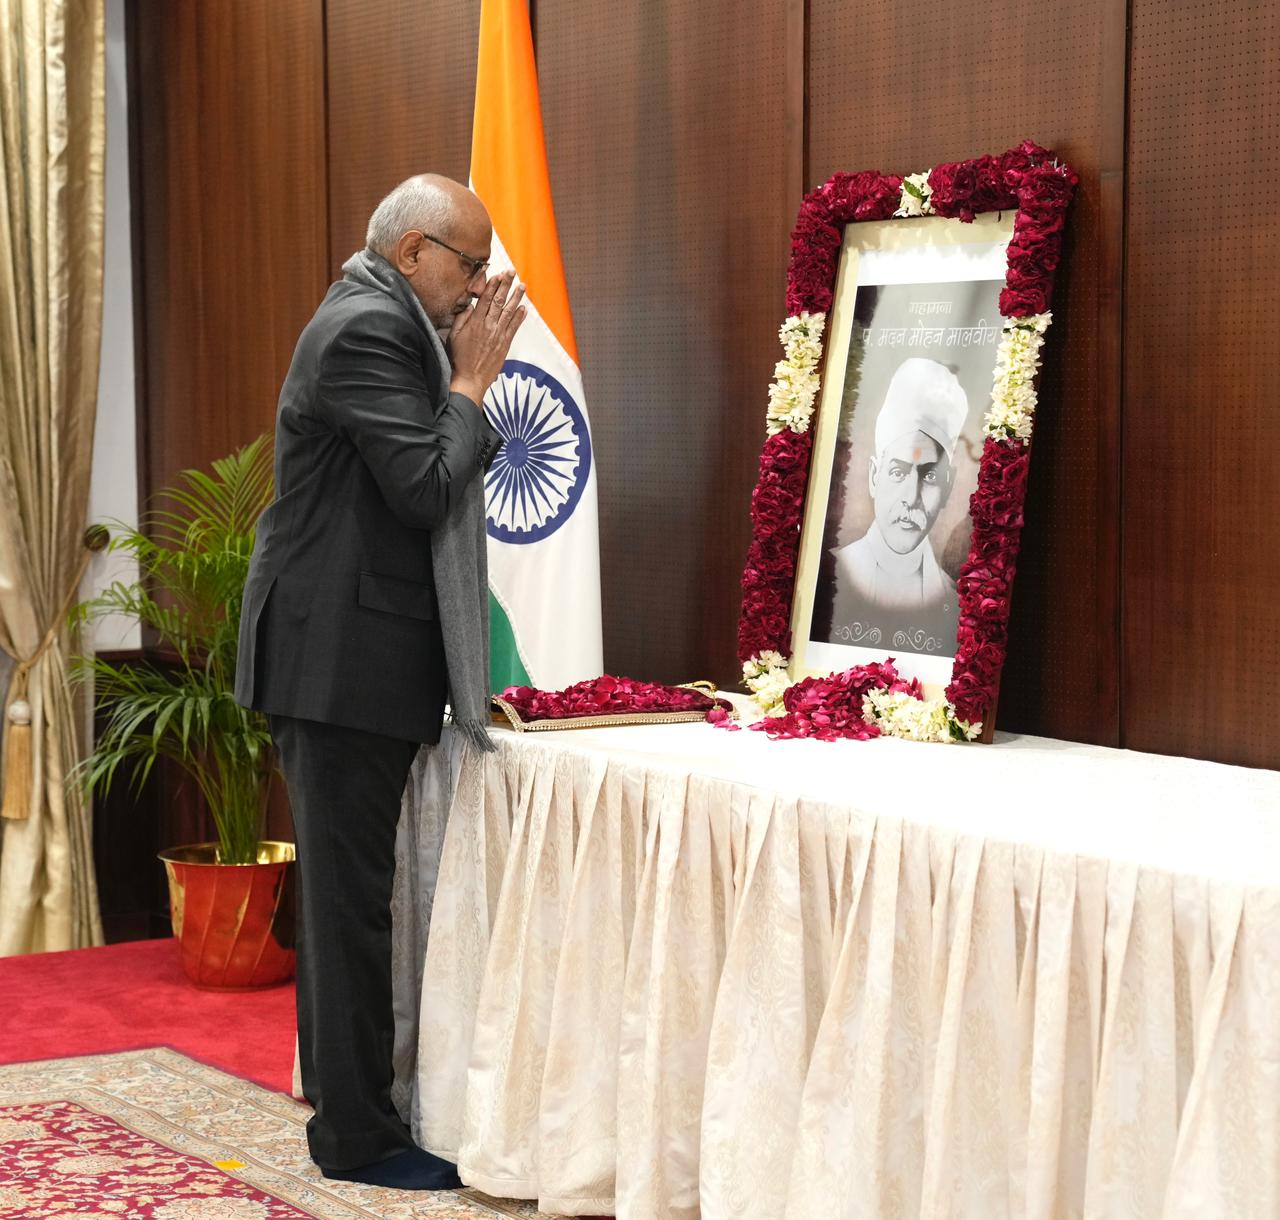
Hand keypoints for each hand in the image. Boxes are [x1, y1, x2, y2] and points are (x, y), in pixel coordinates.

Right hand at [447, 271, 526, 405]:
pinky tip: (524, 308)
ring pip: (508, 312)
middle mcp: (488, 326)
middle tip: (512, 272)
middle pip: (498, 301)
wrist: (470, 379)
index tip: (497, 274)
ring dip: (516, 297)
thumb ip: (461, 319)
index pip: (485, 299)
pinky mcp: (504, 344)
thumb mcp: (453, 336)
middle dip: (506, 285)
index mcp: (474, 323)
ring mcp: (498, 335)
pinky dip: (519, 317)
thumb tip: (469, 306)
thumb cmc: (459, 359)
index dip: (492, 285)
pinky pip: (514, 328)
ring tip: (522, 286)